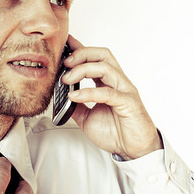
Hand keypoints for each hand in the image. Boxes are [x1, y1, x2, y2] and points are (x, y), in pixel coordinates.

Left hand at [62, 35, 162, 159]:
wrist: (134, 150)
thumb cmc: (116, 133)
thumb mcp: (87, 118)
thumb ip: (76, 107)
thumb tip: (59, 99)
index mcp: (109, 83)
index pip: (95, 58)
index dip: (80, 48)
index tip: (64, 43)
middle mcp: (118, 82)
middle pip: (102, 55)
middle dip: (81, 53)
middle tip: (64, 62)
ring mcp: (125, 90)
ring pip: (106, 68)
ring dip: (82, 69)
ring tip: (66, 79)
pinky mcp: (128, 103)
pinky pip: (107, 92)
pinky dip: (88, 92)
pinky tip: (75, 96)